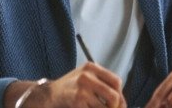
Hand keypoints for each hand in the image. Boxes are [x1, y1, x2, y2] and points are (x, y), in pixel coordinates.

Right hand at [8, 62, 126, 107]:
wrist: (49, 94)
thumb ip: (102, 84)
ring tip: (96, 107)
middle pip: (114, 96)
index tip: (118, 103)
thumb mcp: (86, 78)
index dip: (120, 94)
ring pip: (105, 107)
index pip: (116, 81)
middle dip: (116, 107)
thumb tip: (122, 102)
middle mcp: (87, 75)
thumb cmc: (71, 88)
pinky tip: (87, 107)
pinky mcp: (77, 100)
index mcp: (91, 67)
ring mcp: (82, 88)